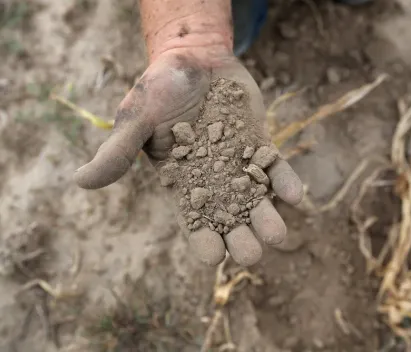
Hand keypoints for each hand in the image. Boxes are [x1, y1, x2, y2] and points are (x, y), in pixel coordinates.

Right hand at [74, 48, 302, 265]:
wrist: (194, 58)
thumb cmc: (160, 89)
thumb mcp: (136, 117)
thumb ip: (116, 151)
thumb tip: (78, 181)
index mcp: (183, 186)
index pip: (194, 225)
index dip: (204, 243)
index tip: (212, 254)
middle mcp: (214, 183)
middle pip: (230, 223)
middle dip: (241, 242)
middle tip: (250, 252)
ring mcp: (240, 166)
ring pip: (257, 203)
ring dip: (268, 220)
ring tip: (277, 233)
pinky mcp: (260, 146)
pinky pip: (275, 169)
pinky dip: (285, 183)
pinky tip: (295, 196)